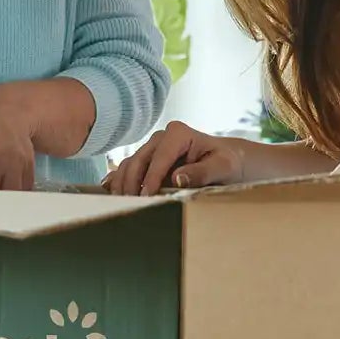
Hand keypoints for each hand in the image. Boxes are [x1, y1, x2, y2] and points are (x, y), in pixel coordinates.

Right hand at [103, 120, 244, 195]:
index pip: (159, 158)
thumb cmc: (228, 162)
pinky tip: (110, 191)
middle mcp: (160, 137)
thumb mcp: (223, 167)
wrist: (229, 160)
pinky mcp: (147, 159)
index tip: (146, 197)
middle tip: (131, 204)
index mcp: (178, 133)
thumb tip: (177, 178)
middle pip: (138, 160)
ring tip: (121, 203)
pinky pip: (127, 168)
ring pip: (129, 165)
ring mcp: (151, 148)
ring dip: (123, 184)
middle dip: (132, 183)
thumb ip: (202, 172)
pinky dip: (118, 180)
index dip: (151, 178)